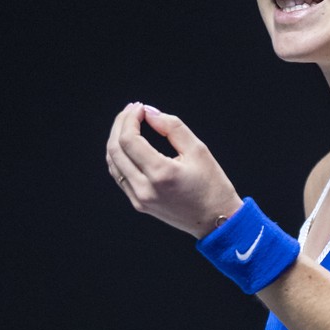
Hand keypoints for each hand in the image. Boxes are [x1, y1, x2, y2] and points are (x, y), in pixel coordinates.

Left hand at [106, 103, 242, 238]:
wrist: (216, 221)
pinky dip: (119, 156)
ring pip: (113, 163)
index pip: (129, 140)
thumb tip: (150, 113)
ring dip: (116, 139)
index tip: (141, 108)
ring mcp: (139, 199)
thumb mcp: (199, 150)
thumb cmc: (213, 185)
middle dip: (120, 125)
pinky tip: (129, 143)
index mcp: (161, 174)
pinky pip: (119, 175)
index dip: (130, 119)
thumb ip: (172, 127)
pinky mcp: (138, 204)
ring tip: (129, 123)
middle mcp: (144, 189)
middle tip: (133, 110)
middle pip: (115, 150)